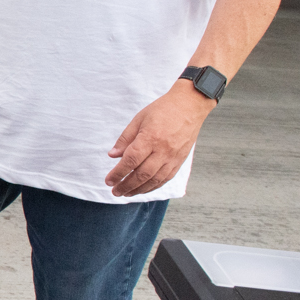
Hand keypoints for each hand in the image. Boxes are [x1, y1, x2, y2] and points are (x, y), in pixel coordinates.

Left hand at [105, 82, 214, 197]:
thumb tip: (112, 155)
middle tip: (115, 191)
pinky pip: (166, 178)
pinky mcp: (180, 160)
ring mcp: (173, 157)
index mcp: (150, 138)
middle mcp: (163, 150)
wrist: (190, 106)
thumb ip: (125, 138)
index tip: (108, 181)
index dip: (118, 173)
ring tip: (126, 193)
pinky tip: (143, 189)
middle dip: (126, 185)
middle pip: (142, 174)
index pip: (131, 161)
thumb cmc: (163, 110)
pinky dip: (153, 186)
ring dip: (139, 190)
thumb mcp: (139, 119)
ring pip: (154, 180)